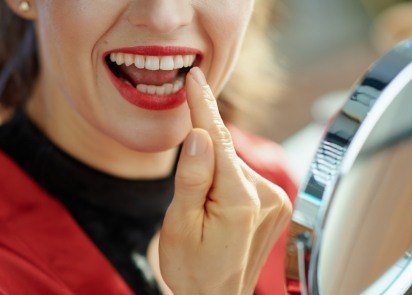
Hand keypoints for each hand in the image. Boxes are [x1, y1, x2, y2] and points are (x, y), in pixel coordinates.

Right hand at [158, 68, 291, 294]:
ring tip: (203, 214)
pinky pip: (242, 177)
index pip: (217, 140)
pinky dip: (225, 181)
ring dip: (214, 174)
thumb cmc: (192, 268)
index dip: (202, 107)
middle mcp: (265, 196)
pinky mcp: (275, 204)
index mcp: (238, 200)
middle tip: (188, 198)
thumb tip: (198, 136)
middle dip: (201, 158)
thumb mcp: (179, 225)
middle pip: (224, 153)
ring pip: (233, 165)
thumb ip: (192, 178)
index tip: (195, 78)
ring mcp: (275, 200)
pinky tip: (217, 209)